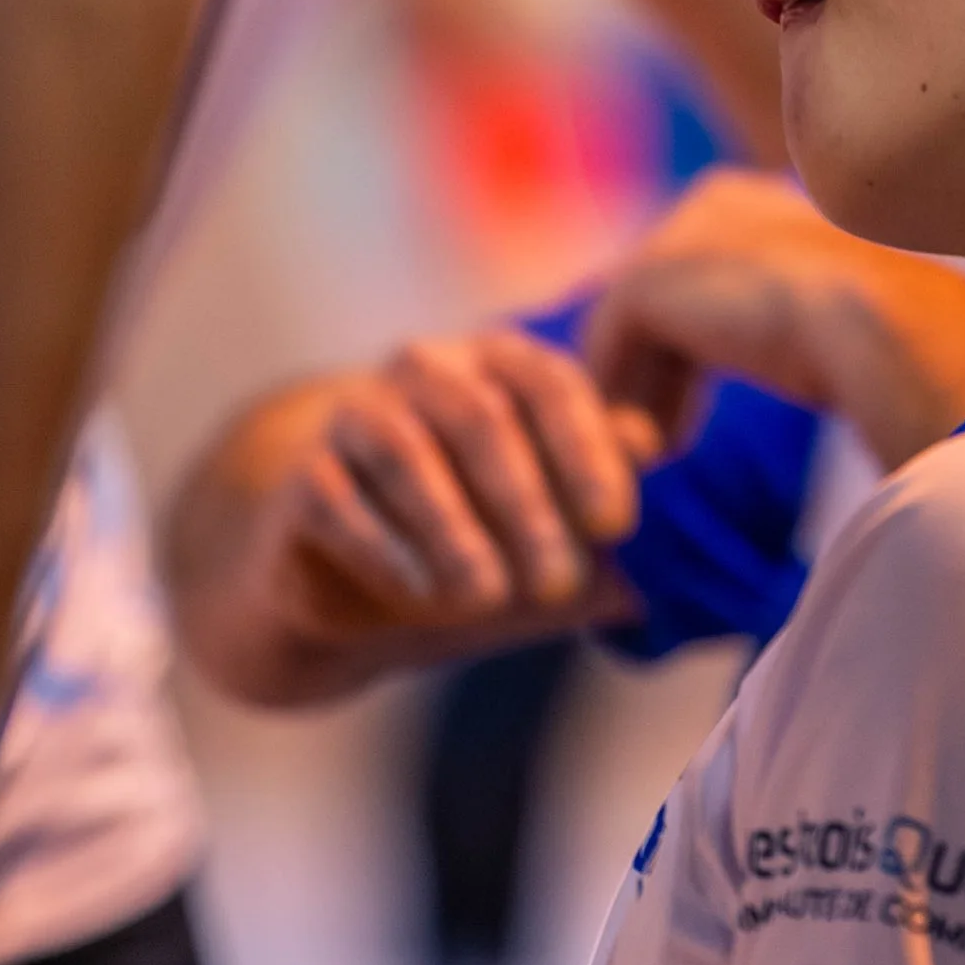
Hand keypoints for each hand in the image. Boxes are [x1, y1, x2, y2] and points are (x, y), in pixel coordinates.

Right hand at [229, 329, 663, 673]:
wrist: (347, 596)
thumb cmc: (472, 549)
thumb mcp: (545, 543)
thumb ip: (597, 523)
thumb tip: (663, 519)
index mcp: (498, 368)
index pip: (552, 385)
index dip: (589, 451)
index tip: (617, 527)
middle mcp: (427, 372)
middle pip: (481, 416)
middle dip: (528, 504)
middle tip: (560, 582)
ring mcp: (356, 416)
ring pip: (404, 449)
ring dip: (453, 527)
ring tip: (489, 595)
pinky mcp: (301, 477)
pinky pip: (335, 498)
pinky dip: (382, 548)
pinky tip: (420, 595)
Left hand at [582, 169, 964, 471]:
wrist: (895, 329)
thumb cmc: (911, 345)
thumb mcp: (864, 328)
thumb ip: (830, 332)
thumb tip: (830, 375)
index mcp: (781, 202)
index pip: (721, 269)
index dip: (707, 344)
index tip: (706, 416)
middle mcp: (729, 201)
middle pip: (667, 289)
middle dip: (665, 362)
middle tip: (670, 440)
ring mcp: (686, 234)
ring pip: (639, 319)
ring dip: (642, 387)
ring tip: (660, 453)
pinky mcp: (654, 275)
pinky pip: (613, 340)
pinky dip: (623, 398)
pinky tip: (657, 452)